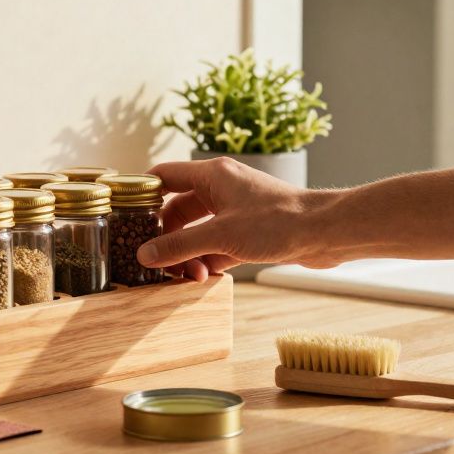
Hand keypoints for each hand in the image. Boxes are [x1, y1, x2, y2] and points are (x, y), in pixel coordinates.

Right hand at [138, 157, 334, 280]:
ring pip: (199, 231)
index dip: (143, 195)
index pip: (163, 176)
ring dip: (190, 254)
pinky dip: (209, 260)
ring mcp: (236, 210)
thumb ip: (179, 246)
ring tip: (192, 276)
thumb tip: (145, 255)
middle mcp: (222, 188)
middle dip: (169, 238)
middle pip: (178, 210)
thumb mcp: (219, 236)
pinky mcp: (250, 231)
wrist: (326, 232)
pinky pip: (217, 244)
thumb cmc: (278, 222)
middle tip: (160, 263)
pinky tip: (207, 277)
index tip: (127, 218)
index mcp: (212, 175)